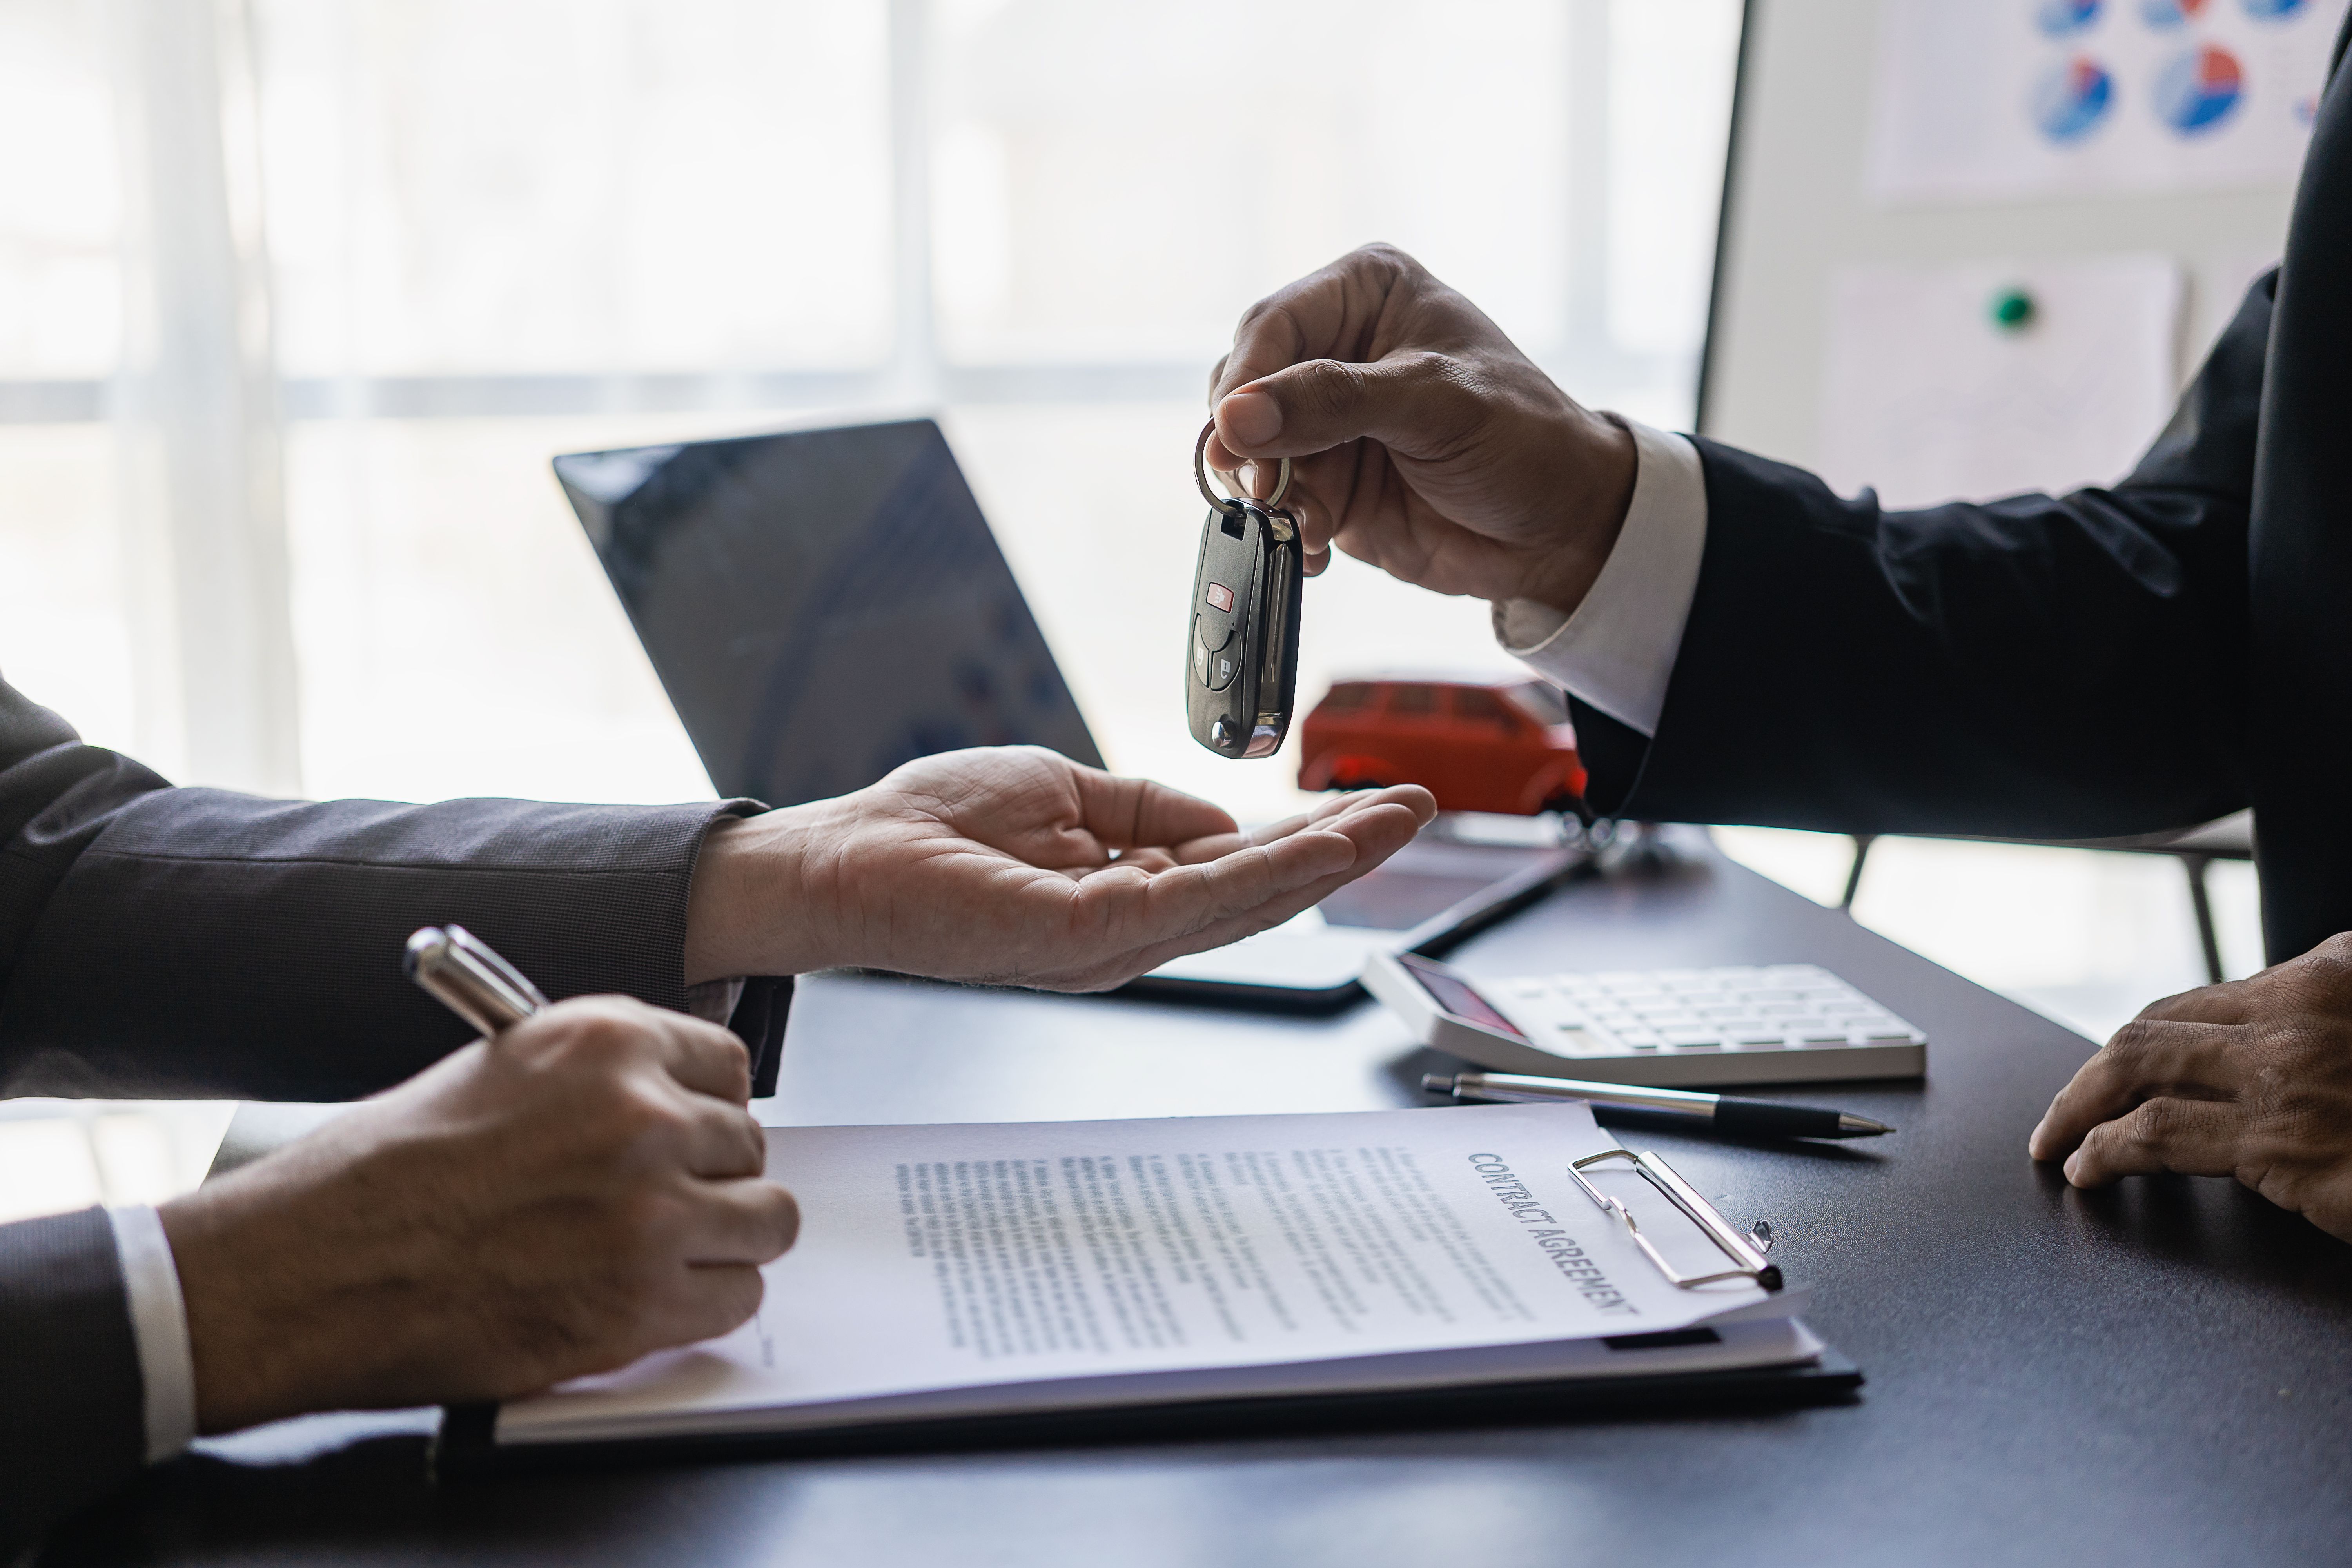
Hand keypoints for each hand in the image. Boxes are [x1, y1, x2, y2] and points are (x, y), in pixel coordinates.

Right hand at [159, 998, 797, 1432]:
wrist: (312, 1267)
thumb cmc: (384, 1174)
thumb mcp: (500, 1071)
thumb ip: (599, 1081)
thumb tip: (671, 1101)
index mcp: (605, 1042)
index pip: (729, 1066)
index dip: (707, 1108)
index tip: (692, 1134)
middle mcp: (641, 1116)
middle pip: (749, 1145)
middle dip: (710, 1176)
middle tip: (661, 1202)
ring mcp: (649, 1213)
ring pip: (766, 1220)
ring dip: (725, 1240)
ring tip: (666, 1252)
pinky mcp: (642, 1303)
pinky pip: (739, 1297)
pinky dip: (706, 1304)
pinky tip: (652, 1298)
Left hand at [686, 746, 1434, 989]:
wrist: (841, 858)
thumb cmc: (929, 827)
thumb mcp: (1062, 793)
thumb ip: (1144, 810)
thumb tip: (1222, 822)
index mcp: (1122, 902)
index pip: (1238, 873)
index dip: (1313, 844)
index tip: (1378, 807)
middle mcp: (1128, 936)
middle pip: (1260, 897)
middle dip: (1345, 854)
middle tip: (1418, 809)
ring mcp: (1108, 945)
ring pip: (1241, 905)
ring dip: (1324, 863)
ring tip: (1390, 822)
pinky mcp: (1080, 939)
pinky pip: (1187, 904)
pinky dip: (1256, 875)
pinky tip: (1312, 848)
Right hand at [1205, 243, 1635, 613]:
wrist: (1561, 529)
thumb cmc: (1525, 439)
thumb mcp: (1436, 404)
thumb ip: (1334, 403)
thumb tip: (1235, 418)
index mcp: (1366, 295)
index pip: (1272, 326)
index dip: (1245, 382)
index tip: (1235, 436)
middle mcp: (1337, 350)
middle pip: (1246, 389)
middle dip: (1253, 445)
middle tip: (1270, 488)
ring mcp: (1328, 419)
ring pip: (1251, 452)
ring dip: (1272, 497)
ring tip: (1312, 525)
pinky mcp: (1327, 480)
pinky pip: (1274, 502)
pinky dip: (1285, 528)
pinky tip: (1315, 546)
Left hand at [2027, 934, 2351, 1241]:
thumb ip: (2320, 1032)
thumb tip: (2257, 1058)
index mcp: (2330, 976)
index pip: (2202, 1002)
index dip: (2145, 1040)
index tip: (2112, 1073)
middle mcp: (2302, 1012)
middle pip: (2153, 1030)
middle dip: (2091, 1071)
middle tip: (2062, 1107)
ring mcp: (2286, 1075)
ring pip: (2136, 1070)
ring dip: (2078, 1106)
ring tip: (2055, 1142)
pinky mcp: (2282, 1142)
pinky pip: (2157, 1135)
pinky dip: (2105, 1151)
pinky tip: (2089, 1170)